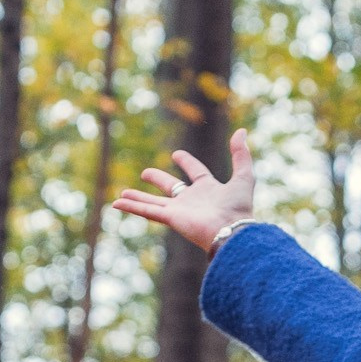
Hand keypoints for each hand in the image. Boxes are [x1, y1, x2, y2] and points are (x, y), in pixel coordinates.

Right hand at [112, 131, 256, 254]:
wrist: (231, 230)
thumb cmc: (239, 207)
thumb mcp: (244, 175)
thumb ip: (241, 154)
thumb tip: (242, 131)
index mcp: (209, 189)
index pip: (196, 172)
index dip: (187, 162)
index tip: (177, 155)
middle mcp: (192, 201)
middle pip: (170, 188)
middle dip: (157, 180)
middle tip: (145, 173)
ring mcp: (179, 211)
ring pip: (153, 202)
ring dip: (138, 198)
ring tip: (122, 193)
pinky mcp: (170, 218)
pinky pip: (147, 211)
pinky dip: (132, 207)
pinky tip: (117, 203)